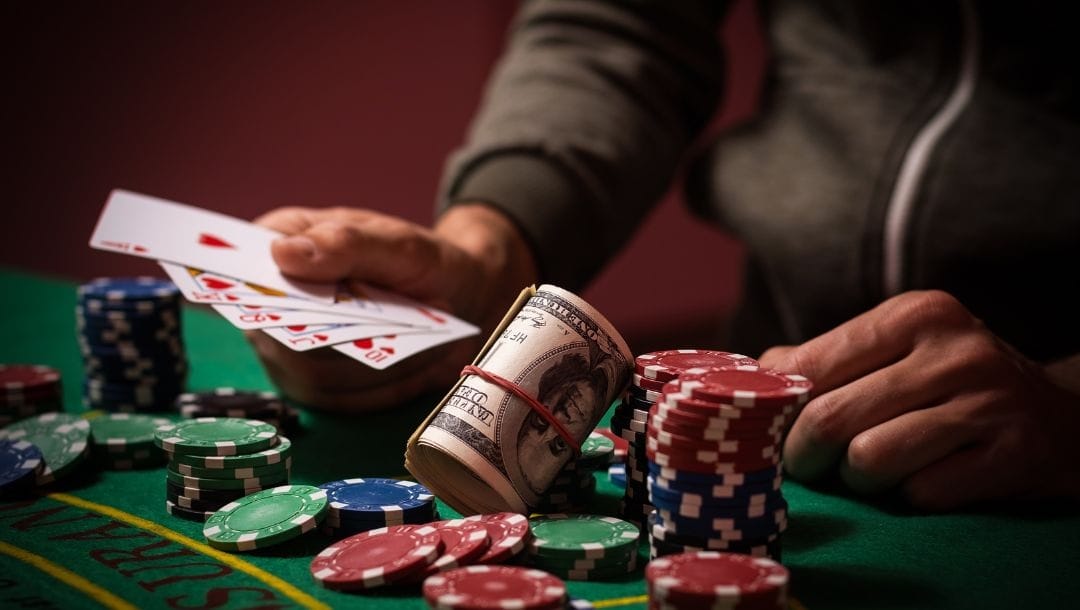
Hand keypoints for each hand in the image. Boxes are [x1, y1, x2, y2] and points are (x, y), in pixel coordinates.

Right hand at [247, 203, 536, 410]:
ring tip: (412, 344)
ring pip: (308, 375)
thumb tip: (283, 254)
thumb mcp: (399, 244)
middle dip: (331, 340)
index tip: (288, 307)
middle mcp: (272, 299)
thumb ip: (347, 244)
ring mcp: (289, 347)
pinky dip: (381, 390)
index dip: (250, 292)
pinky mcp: (316, 384)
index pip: (240, 269)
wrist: (462, 298)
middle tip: (383, 330)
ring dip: (367, 369)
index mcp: (281, 242)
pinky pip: (339, 401)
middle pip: (272, 335)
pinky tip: (412, 368)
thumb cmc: (423, 261)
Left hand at [759, 290, 1079, 509]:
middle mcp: (955, 350)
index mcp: (914, 314)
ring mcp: (989, 402)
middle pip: (830, 419)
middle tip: (808, 465)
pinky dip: (910, 496)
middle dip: (805, 456)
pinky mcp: (1013, 454)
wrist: (1062, 418)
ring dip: (858, 479)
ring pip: (869, 459)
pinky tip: (927, 478)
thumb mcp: (894, 351)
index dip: (778, 411)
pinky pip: (921, 493)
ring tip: (872, 469)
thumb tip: (749, 376)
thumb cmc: (951, 384)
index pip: (809, 367)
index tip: (770, 432)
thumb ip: (821, 358)